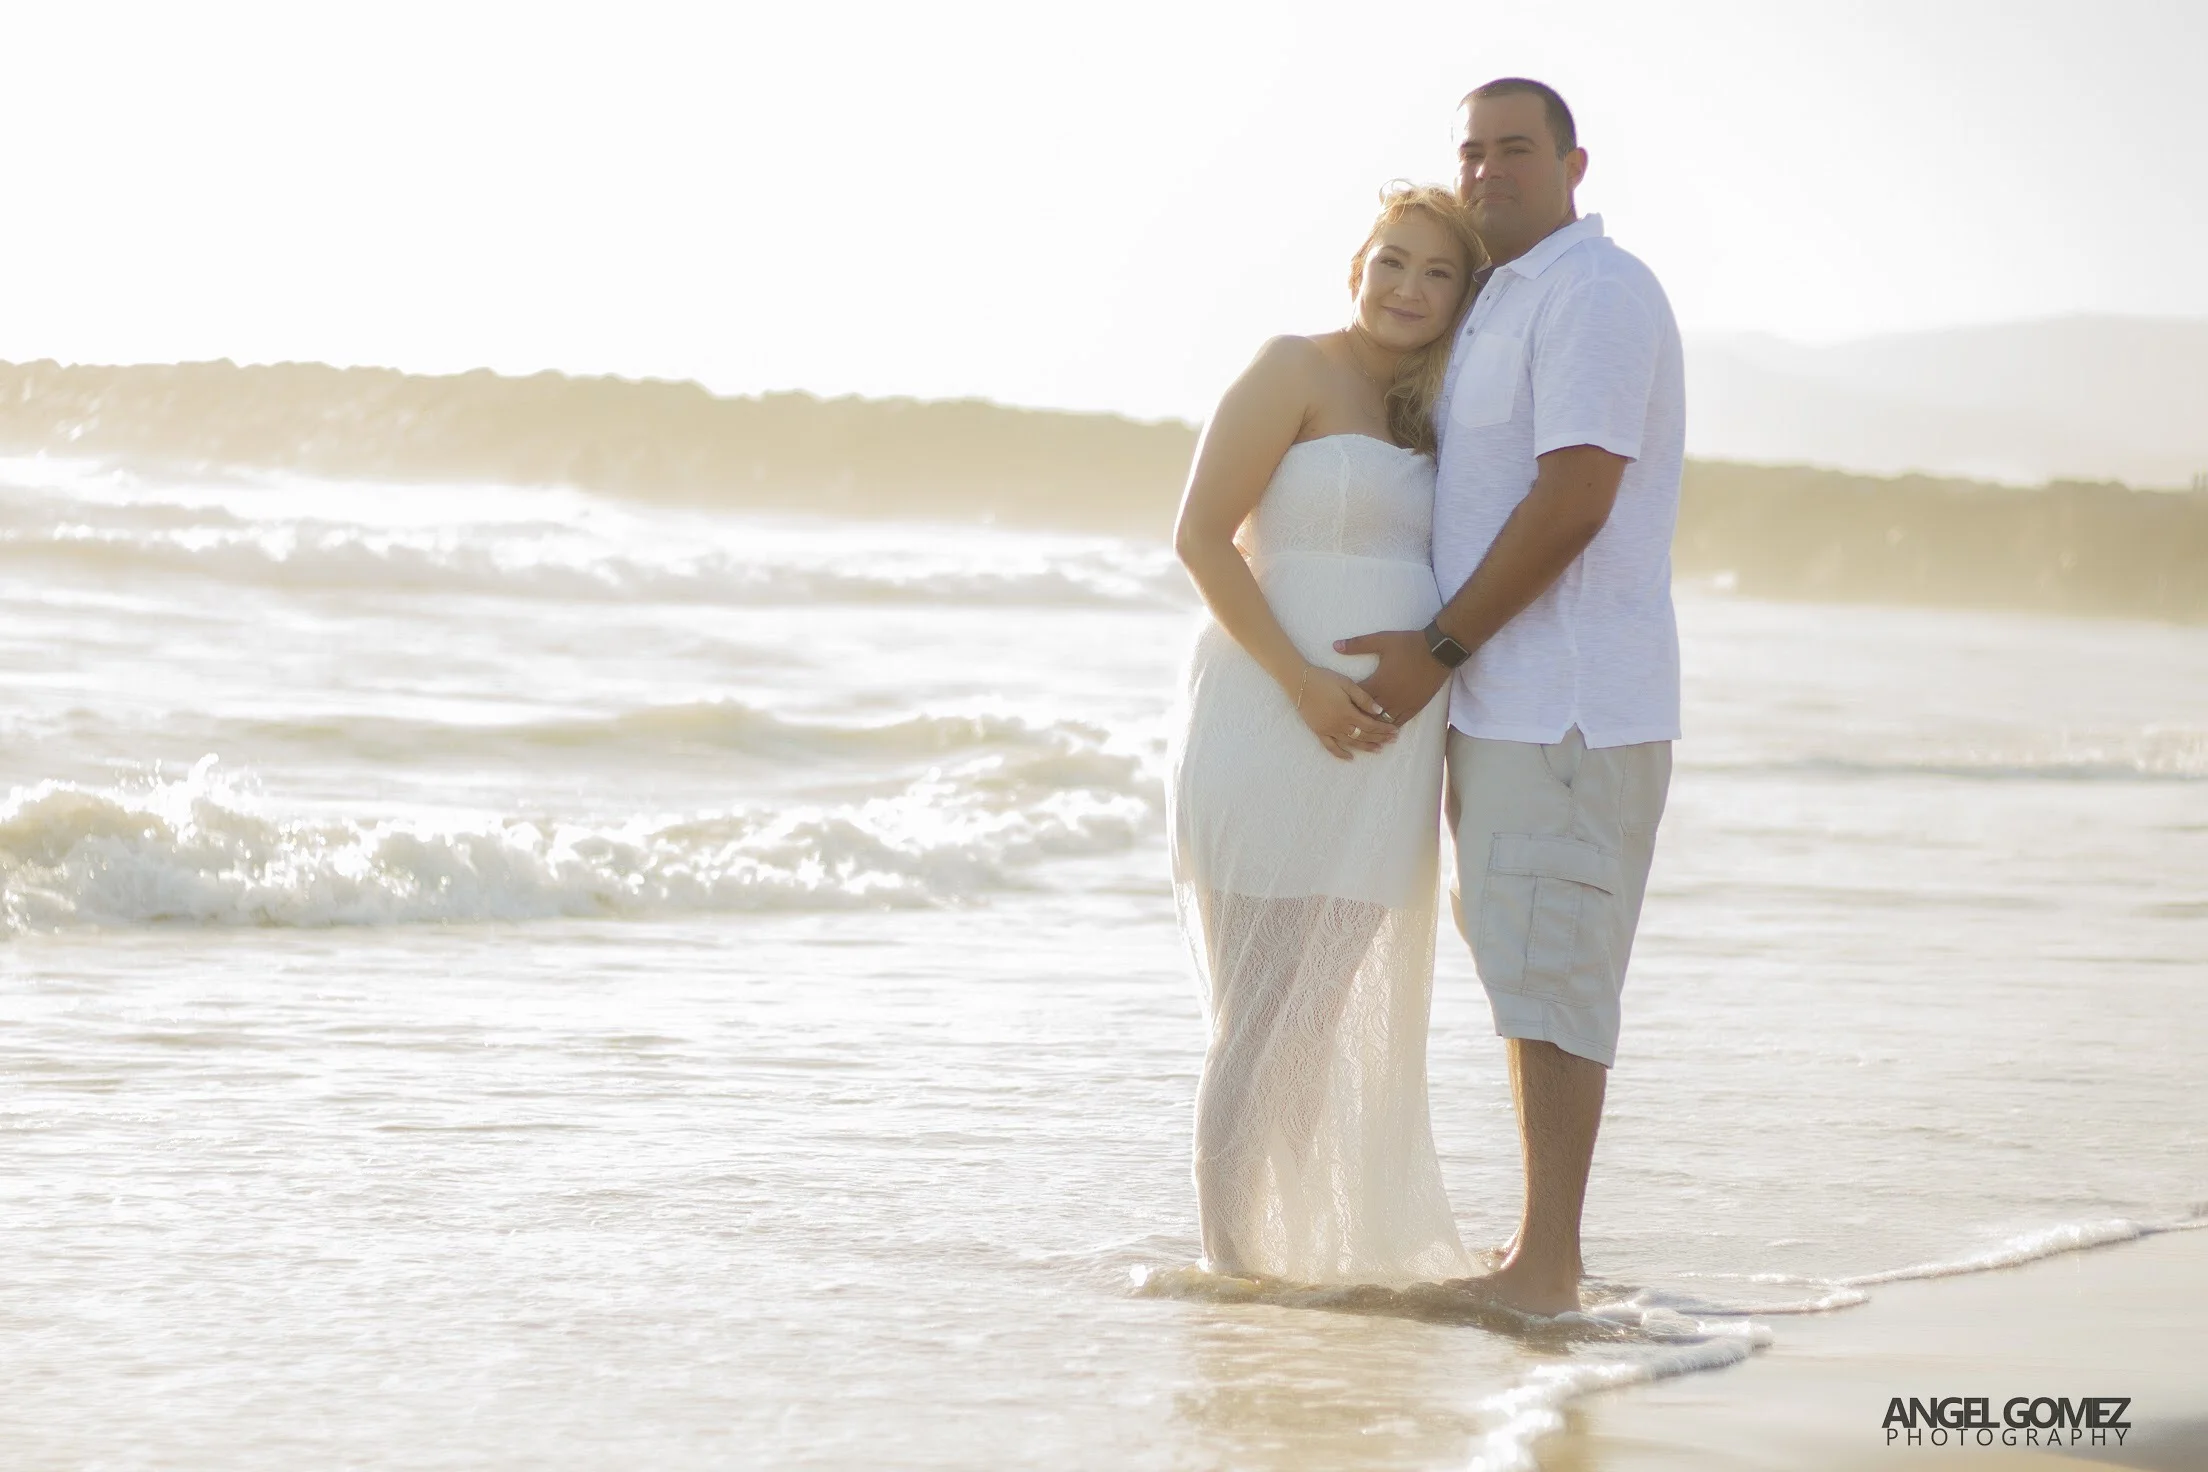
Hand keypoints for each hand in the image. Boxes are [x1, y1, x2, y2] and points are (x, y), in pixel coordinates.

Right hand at [1293, 665, 1396, 761]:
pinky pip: (1331, 747)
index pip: (1370, 725)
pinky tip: (1350, 758)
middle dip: (1379, 738)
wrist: (1299, 682)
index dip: (1383, 729)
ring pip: (1351, 743)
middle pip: (1363, 735)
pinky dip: (1341, 754)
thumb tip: (1379, 711)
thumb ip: (1363, 698)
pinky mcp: (1319, 731)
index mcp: (1347, 712)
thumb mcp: (1347, 684)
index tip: (1394, 731)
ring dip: (1365, 747)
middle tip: (1392, 740)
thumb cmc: (1324, 679)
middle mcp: (1339, 725)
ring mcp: (1328, 730)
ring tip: (1378, 749)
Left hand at [1334, 629, 1450, 726]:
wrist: (1438, 651)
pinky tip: (1384, 728)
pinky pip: (1399, 722)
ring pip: (1383, 723)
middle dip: (1358, 717)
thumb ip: (1357, 645)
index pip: (1356, 700)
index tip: (1338, 703)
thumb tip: (1335, 646)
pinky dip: (1390, 725)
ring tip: (1363, 728)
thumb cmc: (1408, 645)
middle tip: (1347, 719)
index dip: (1346, 703)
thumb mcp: (1381, 640)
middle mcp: (1389, 698)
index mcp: (1378, 683)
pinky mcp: (1415, 707)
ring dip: (1373, 724)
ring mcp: (1403, 705)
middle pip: (1368, 715)